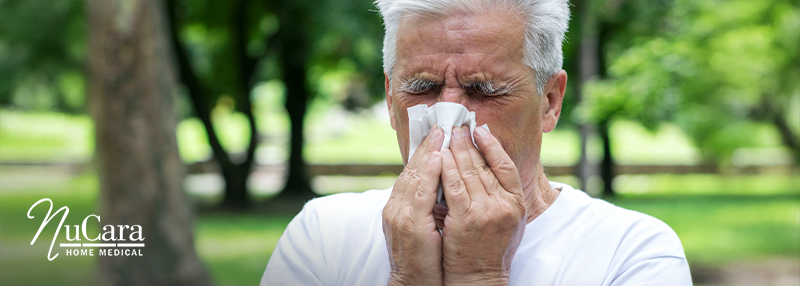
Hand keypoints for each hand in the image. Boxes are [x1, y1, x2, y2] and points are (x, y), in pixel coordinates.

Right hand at [383, 125, 444, 285]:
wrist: (412, 283)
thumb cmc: (423, 258)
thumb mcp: (422, 226)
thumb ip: (427, 205)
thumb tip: (441, 183)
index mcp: (399, 206)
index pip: (411, 172)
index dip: (423, 151)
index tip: (436, 133)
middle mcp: (396, 206)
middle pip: (411, 168)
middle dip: (426, 145)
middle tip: (440, 124)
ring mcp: (400, 214)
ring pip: (414, 175)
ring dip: (428, 152)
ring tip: (441, 133)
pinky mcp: (410, 223)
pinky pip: (420, 192)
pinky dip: (428, 173)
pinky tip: (437, 158)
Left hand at [439, 126, 525, 284]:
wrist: (480, 277)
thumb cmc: (492, 249)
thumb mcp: (509, 220)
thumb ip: (503, 195)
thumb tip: (491, 167)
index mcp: (517, 202)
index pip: (506, 165)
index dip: (493, 145)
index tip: (480, 130)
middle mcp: (504, 204)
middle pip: (484, 165)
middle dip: (468, 143)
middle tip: (457, 127)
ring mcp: (485, 210)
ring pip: (467, 171)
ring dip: (454, 150)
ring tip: (446, 135)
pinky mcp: (464, 218)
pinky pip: (452, 185)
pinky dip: (444, 168)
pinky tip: (437, 156)